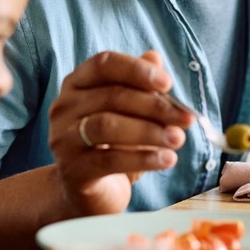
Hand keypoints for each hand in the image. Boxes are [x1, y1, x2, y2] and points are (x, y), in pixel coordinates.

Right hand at [47, 51, 191, 216]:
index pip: (104, 64)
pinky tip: (167, 159)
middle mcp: (64, 107)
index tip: (168, 83)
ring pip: (108, 125)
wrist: (89, 192)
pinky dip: (143, 158)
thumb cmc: (113, 144)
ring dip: (150, 131)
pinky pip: (110, 160)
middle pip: (112, 96)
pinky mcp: (72, 170)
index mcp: (77, 83)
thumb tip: (155, 57)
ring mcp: (63, 139)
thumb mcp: (130, 112)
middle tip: (186, 118)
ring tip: (178, 139)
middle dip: (155, 106)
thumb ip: (140, 85)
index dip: (137, 70)